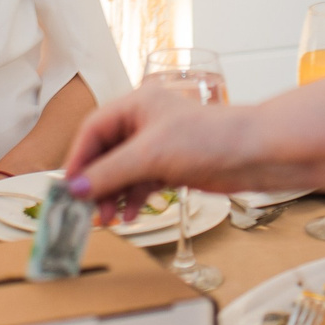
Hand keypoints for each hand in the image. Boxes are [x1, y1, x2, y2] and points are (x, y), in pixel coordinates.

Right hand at [62, 88, 252, 220]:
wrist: (256, 154)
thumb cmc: (210, 138)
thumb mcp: (150, 155)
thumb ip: (110, 173)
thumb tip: (75, 189)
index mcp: (135, 105)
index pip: (92, 130)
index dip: (78, 159)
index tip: (69, 187)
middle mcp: (143, 123)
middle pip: (105, 154)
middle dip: (96, 183)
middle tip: (87, 210)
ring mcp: (157, 146)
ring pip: (122, 172)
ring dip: (113, 196)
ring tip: (110, 218)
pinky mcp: (171, 167)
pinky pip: (141, 184)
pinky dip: (134, 200)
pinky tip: (132, 215)